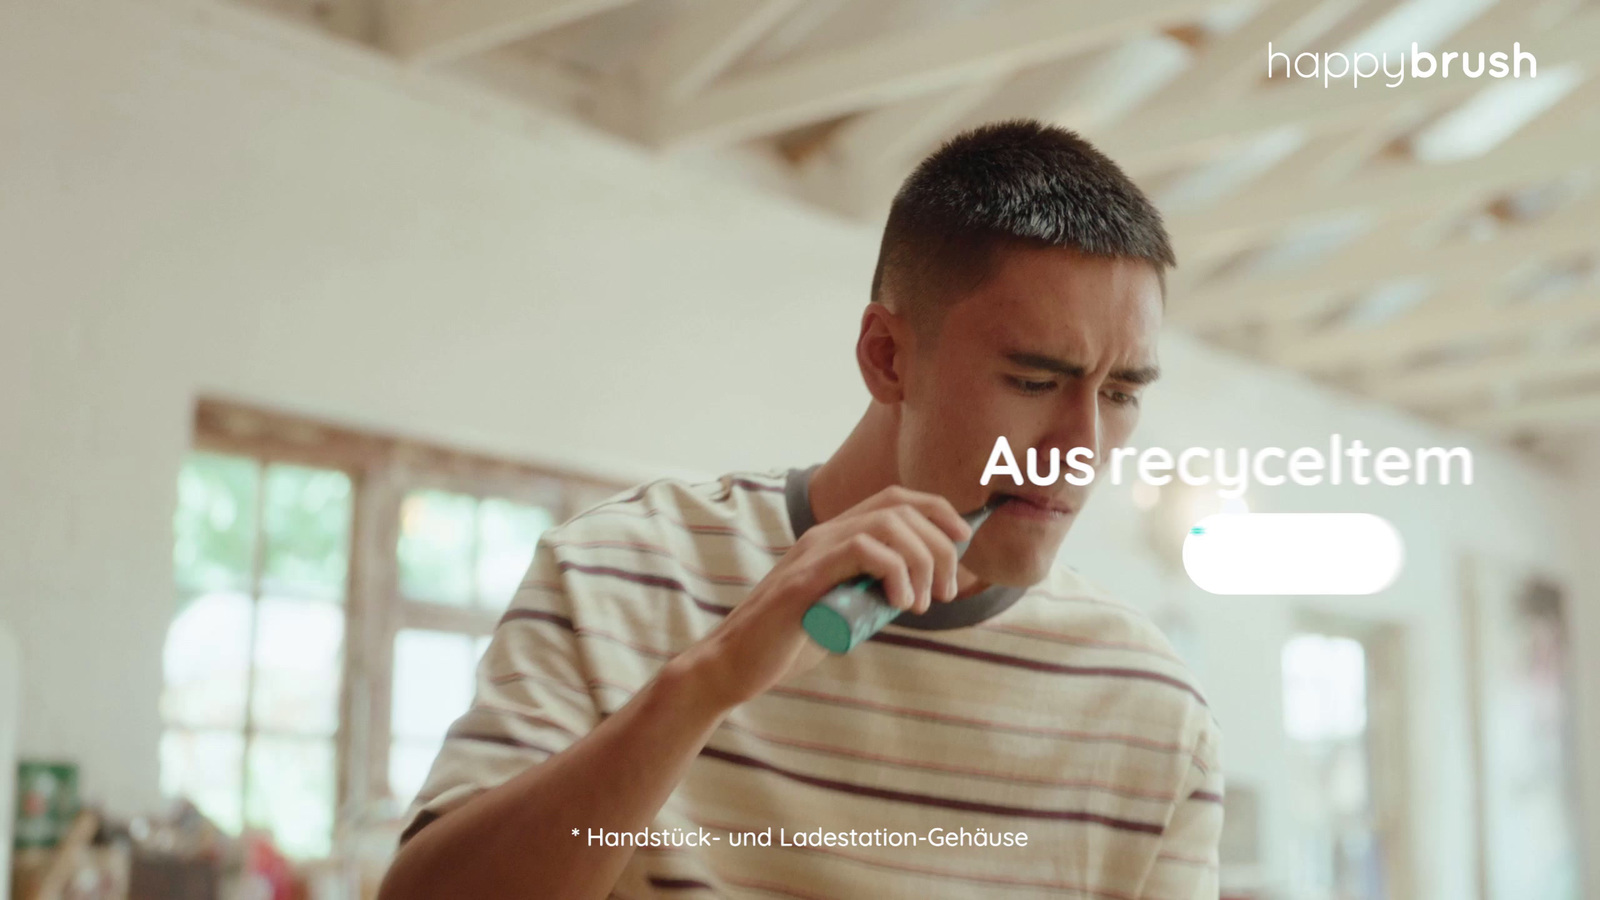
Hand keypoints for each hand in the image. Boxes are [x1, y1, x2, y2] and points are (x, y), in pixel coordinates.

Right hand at [669, 486, 971, 711]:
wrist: (734, 665)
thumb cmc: (786, 642)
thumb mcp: (842, 611)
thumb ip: (868, 595)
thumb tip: (912, 593)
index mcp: (833, 537)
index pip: (895, 499)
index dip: (938, 510)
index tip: (964, 540)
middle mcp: (823, 535)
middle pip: (899, 509)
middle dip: (939, 545)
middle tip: (947, 590)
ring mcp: (812, 552)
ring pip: (886, 525)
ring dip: (921, 561)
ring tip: (923, 603)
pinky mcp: (804, 579)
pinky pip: (861, 551)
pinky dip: (894, 571)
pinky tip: (901, 603)